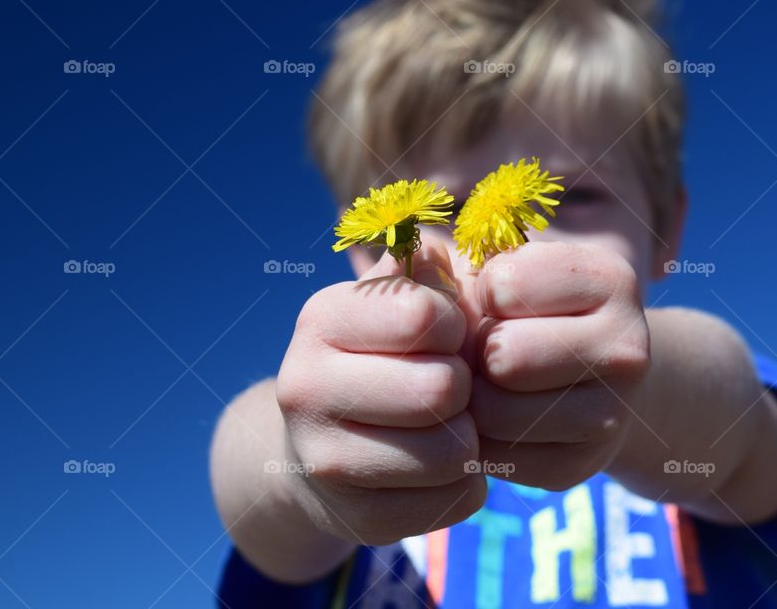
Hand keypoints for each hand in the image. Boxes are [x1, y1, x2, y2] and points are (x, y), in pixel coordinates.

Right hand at [276, 236, 486, 543]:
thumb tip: (448, 256)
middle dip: (465, 387)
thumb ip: (426, 264)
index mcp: (321, 319)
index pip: (424, 316)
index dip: (457, 326)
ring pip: (453, 453)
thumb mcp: (396, 295)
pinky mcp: (356, 520)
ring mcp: (324, 460)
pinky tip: (441, 467)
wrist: (322, 444)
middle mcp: (305, 387)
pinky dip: (468, 484)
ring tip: (449, 426)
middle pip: (441, 389)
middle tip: (451, 387)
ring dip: (471, 439)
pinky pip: (457, 501)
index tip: (446, 335)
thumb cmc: (383, 353)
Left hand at [467, 242, 650, 489]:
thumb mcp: (499, 267)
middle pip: (504, 355)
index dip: (482, 293)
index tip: (499, 300)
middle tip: (485, 349)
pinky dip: (482, 437)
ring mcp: (613, 413)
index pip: (505, 285)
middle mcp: (628, 347)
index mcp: (610, 280)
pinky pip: (499, 456)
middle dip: (476, 352)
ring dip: (473, 398)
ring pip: (496, 411)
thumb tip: (415, 265)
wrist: (582, 378)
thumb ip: (455, 264)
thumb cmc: (523, 309)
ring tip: (488, 381)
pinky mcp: (582, 465)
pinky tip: (497, 417)